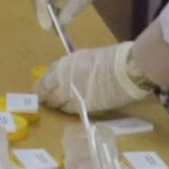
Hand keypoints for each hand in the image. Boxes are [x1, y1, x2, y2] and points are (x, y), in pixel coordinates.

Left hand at [37, 43, 155, 113]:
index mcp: (63, 65)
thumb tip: (65, 76)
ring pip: (56, 104)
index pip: (44, 79)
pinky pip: (69, 110)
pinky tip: (75, 107)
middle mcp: (62, 80)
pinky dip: (70, 109)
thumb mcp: (84, 58)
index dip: (43, 85)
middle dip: (46, 97)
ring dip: (58, 104)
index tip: (43, 89)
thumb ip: (71, 68)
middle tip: (48, 100)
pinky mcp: (81, 107)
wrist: (125, 70)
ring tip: (62, 104)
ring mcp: (70, 95)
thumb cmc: (110, 60)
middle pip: (46, 93)